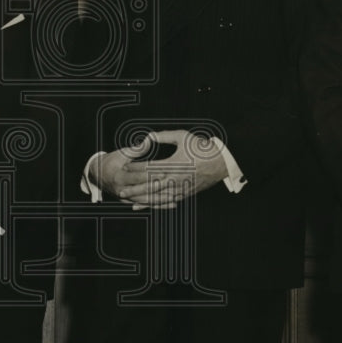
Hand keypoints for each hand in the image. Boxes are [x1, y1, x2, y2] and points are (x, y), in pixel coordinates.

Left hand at [96, 130, 227, 208]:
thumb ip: (164, 136)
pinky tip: (147, 206)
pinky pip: (167, 201)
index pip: (150, 168)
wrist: (221, 162)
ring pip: (158, 197)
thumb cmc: (202, 148)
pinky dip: (156, 204)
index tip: (124, 167)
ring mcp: (181, 188)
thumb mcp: (183, 137)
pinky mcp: (185, 194)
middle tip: (120, 191)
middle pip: (150, 186)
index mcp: (174, 164)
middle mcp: (176, 179)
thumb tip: (149, 136)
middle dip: (134, 189)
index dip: (135, 168)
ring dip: (142, 199)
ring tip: (129, 200)